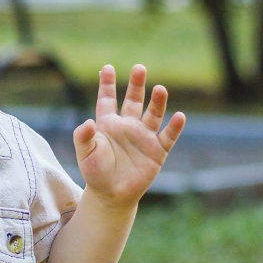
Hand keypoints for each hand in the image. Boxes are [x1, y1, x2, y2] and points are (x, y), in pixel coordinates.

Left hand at [73, 64, 185, 209]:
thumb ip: (83, 137)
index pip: (108, 99)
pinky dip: (174, 127)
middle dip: (137, 85)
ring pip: (153, 115)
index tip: (107, 68)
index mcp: (108, 124)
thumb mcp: (85, 154)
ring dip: (157, 102)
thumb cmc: (95, 172)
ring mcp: (143, 137)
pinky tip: (179, 116)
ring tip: (160, 88)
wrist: (111, 195)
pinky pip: (167, 137)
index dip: (107, 84)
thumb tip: (87, 122)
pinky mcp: (157, 151)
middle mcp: (127, 126)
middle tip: (139, 68)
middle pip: (134, 101)